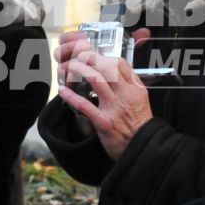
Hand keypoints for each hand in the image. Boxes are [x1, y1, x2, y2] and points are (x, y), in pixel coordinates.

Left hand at [53, 31, 153, 160]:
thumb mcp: (141, 100)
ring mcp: (115, 108)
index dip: (105, 57)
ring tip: (70, 68)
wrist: (142, 148)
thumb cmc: (139, 124)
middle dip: (90, 58)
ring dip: (80, 70)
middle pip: (107, 67)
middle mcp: (126, 95)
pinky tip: (62, 91)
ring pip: (96, 80)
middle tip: (79, 57)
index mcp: (135, 89)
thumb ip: (131, 84)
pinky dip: (71, 96)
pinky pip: (85, 106)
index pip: (121, 63)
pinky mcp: (104, 123)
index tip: (95, 58)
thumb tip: (118, 70)